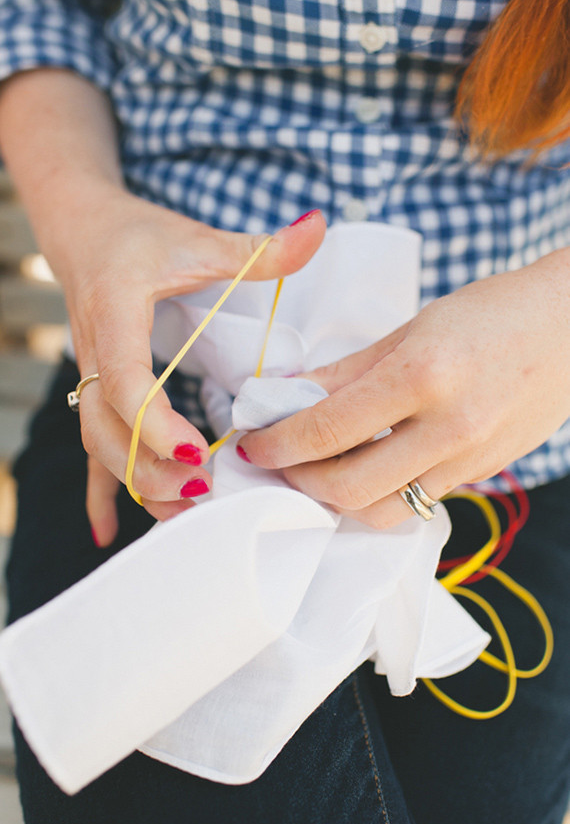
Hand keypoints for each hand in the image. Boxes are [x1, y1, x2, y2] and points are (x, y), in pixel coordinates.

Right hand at [47, 189, 325, 544]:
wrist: (84, 231)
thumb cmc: (140, 235)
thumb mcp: (198, 237)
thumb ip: (258, 246)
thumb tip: (318, 224)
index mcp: (116, 316)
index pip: (126, 382)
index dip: (157, 425)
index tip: (202, 453)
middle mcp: (94, 354)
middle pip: (106, 430)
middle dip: (151, 470)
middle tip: (206, 492)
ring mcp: (90, 379)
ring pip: (100, 446)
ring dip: (138, 484)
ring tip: (186, 515)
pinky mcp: (97, 392)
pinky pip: (93, 448)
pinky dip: (102, 491)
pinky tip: (109, 531)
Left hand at [237, 248, 569, 527]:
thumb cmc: (491, 313)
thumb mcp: (411, 328)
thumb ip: (346, 370)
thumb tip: (289, 394)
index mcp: (422, 375)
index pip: (328, 428)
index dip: (278, 442)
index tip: (251, 443)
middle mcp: (447, 427)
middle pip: (348, 487)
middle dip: (298, 479)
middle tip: (278, 458)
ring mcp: (467, 460)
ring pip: (381, 511)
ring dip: (335, 499)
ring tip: (314, 469)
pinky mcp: (478, 476)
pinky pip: (413, 503)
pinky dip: (376, 495)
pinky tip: (359, 469)